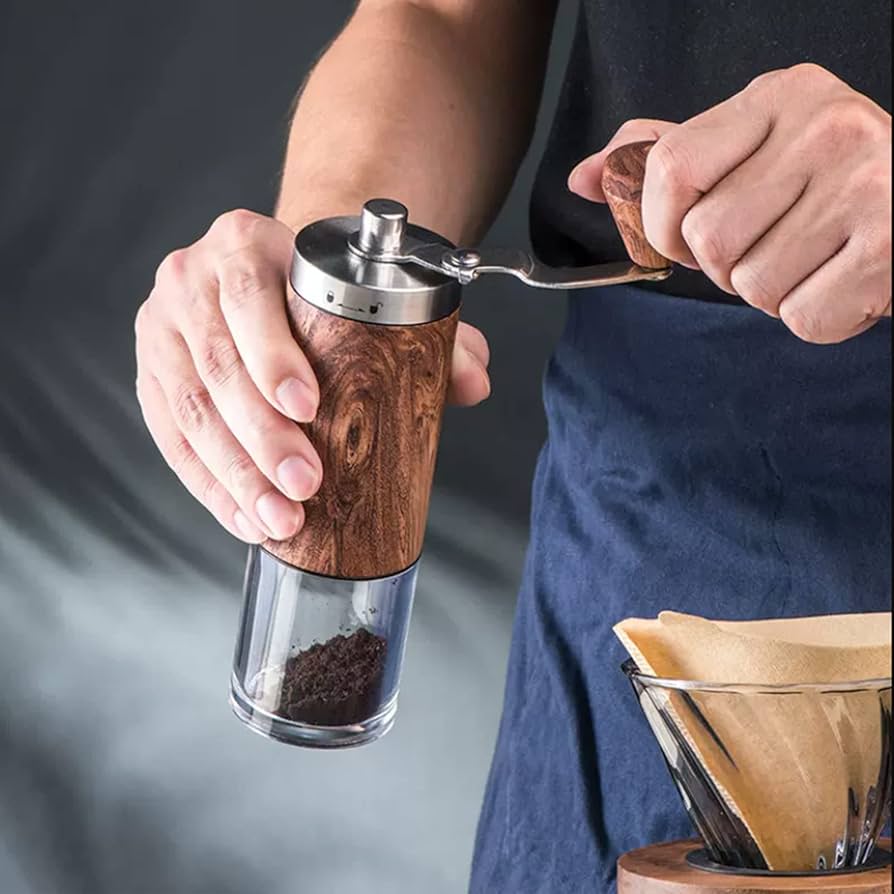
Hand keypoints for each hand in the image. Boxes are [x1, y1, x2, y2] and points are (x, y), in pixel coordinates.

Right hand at [135, 210, 489, 542]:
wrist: (272, 281)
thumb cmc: (325, 296)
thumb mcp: (375, 299)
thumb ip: (435, 335)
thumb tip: (475, 382)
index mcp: (244, 243)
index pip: (250, 294)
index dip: (273, 354)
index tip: (308, 406)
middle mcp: (191, 279)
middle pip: (217, 364)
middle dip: (261, 435)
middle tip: (304, 485)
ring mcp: (161, 330)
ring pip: (189, 410)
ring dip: (235, 473)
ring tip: (281, 518)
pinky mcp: (150, 378)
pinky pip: (171, 439)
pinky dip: (210, 486)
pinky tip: (245, 517)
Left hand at [569, 63, 891, 342]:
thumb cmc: (823, 186)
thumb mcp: (749, 150)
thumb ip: (670, 161)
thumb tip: (585, 178)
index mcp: (779, 97)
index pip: (670, 169)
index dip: (660, 225)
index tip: (682, 239)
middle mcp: (827, 129)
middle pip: (708, 239)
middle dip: (723, 266)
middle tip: (767, 247)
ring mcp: (866, 186)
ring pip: (752, 285)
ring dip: (768, 293)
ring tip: (808, 260)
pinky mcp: (890, 247)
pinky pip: (801, 317)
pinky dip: (811, 317)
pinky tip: (838, 280)